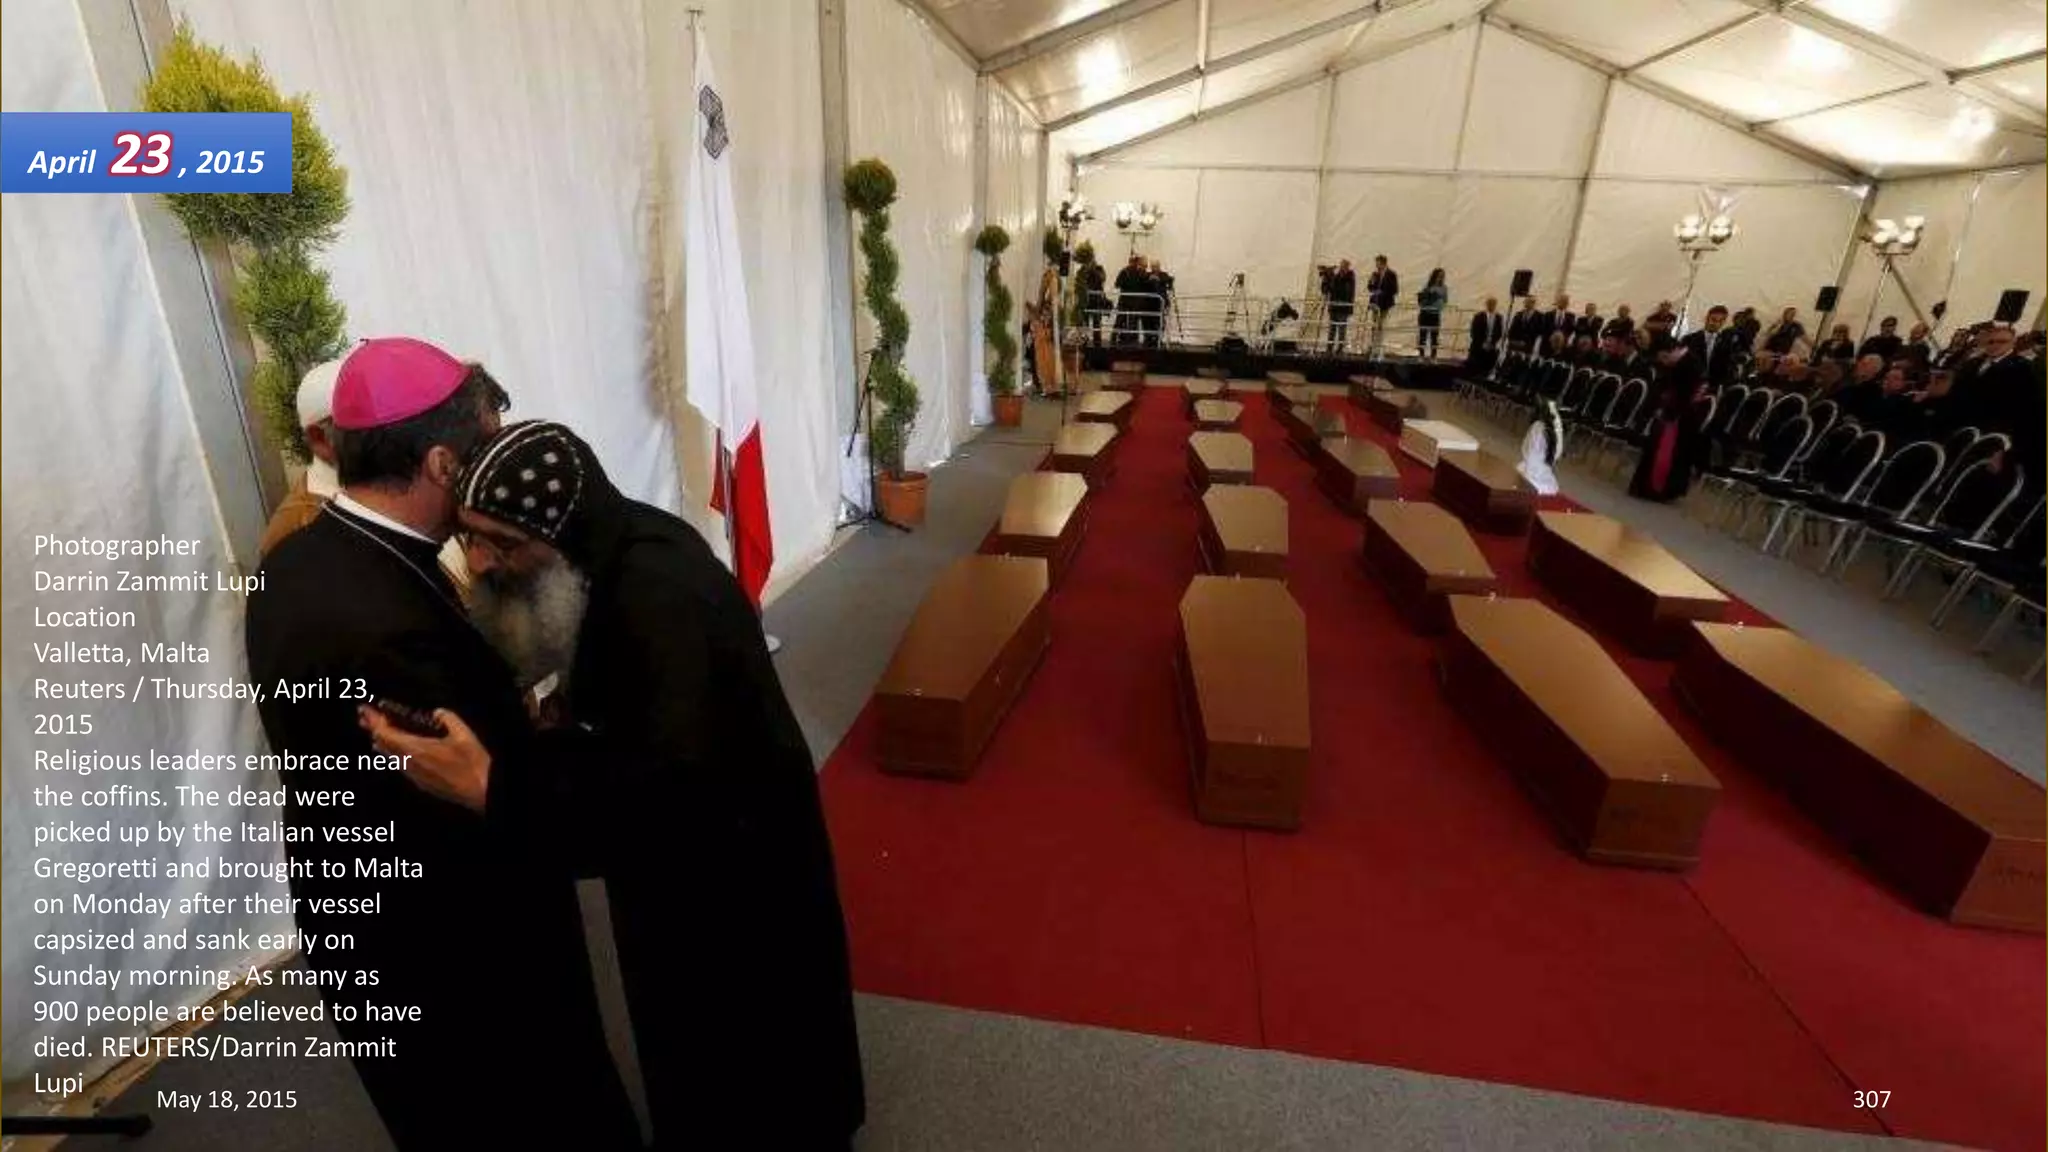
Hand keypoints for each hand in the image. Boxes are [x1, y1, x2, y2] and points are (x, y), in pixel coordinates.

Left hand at [359, 705, 491, 811]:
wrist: (480, 790)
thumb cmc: (472, 764)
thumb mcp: (463, 734)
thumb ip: (447, 718)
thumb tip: (438, 713)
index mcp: (416, 749)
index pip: (385, 733)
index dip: (374, 721)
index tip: (366, 711)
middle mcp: (409, 764)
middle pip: (382, 745)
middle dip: (373, 729)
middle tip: (365, 718)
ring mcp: (414, 775)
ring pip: (390, 757)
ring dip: (383, 742)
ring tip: (376, 733)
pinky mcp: (421, 782)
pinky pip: (400, 765)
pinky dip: (394, 753)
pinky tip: (398, 751)